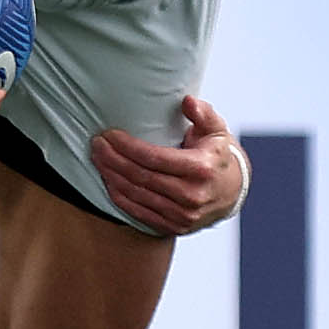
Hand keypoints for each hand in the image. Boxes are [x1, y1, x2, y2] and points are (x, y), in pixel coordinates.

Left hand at [89, 96, 248, 234]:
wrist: (233, 192)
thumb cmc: (218, 155)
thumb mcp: (217, 129)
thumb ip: (203, 113)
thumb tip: (187, 101)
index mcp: (201, 168)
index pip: (154, 158)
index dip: (127, 147)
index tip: (110, 135)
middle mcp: (192, 195)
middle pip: (141, 176)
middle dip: (113, 159)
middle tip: (96, 144)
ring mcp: (183, 214)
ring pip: (136, 195)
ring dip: (112, 177)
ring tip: (98, 159)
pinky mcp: (175, 226)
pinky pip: (140, 213)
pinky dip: (120, 197)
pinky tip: (108, 182)